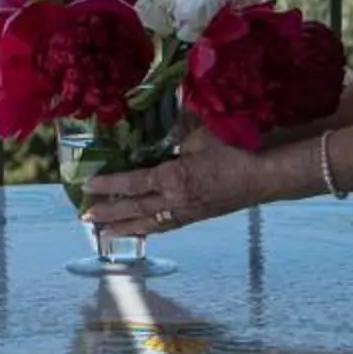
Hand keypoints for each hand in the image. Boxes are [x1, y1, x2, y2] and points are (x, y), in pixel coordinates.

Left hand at [83, 132, 278, 237]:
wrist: (265, 176)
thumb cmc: (235, 152)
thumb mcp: (202, 134)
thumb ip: (178, 129)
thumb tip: (163, 118)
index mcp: (174, 179)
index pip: (134, 184)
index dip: (110, 185)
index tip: (90, 185)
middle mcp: (176, 201)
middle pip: (136, 209)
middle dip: (110, 214)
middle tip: (87, 217)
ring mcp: (188, 212)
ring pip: (150, 223)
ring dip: (126, 228)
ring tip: (105, 235)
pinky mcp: (199, 216)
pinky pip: (168, 226)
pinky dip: (150, 229)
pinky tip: (143, 230)